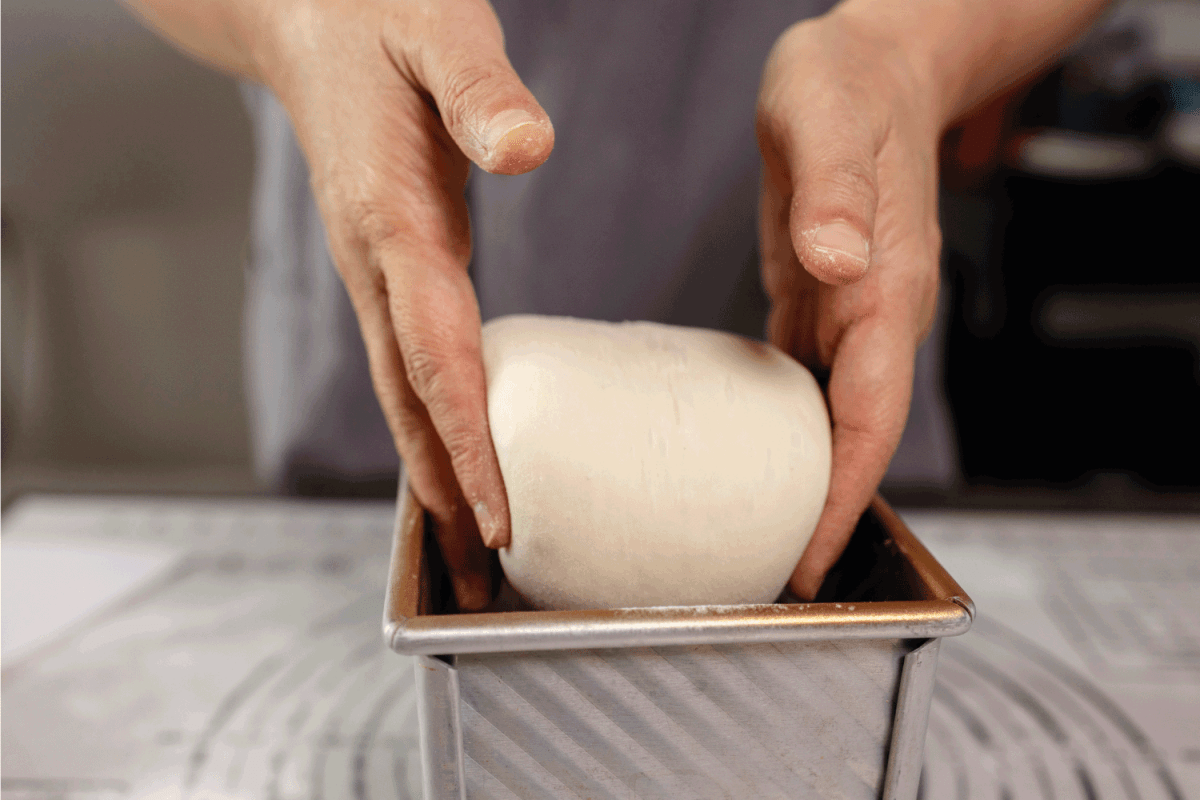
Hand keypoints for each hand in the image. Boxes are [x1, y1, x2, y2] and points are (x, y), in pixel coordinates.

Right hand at [247, 0, 551, 609]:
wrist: (313, 13)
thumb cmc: (382, 17)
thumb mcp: (438, 28)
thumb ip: (480, 87)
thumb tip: (528, 149)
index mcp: (392, 218)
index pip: (435, 351)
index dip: (466, 436)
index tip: (497, 509)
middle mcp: (375, 259)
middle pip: (409, 395)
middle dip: (446, 483)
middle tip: (485, 563)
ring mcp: (375, 267)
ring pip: (402, 387)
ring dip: (434, 467)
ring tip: (471, 540)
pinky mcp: (389, 263)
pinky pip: (410, 357)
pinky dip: (434, 416)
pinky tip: (461, 450)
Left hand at [756, 11, 941, 598]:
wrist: (868, 65)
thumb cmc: (850, 84)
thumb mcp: (830, 122)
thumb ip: (836, 194)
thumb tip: (837, 263)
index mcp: (886, 288)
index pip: (872, 416)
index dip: (845, 492)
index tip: (814, 555)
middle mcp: (874, 312)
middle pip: (854, 437)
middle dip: (822, 509)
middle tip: (773, 572)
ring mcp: (850, 309)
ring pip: (831, 417)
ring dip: (801, 478)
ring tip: (754, 532)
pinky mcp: (819, 298)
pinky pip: (804, 381)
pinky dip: (781, 427)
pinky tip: (744, 452)